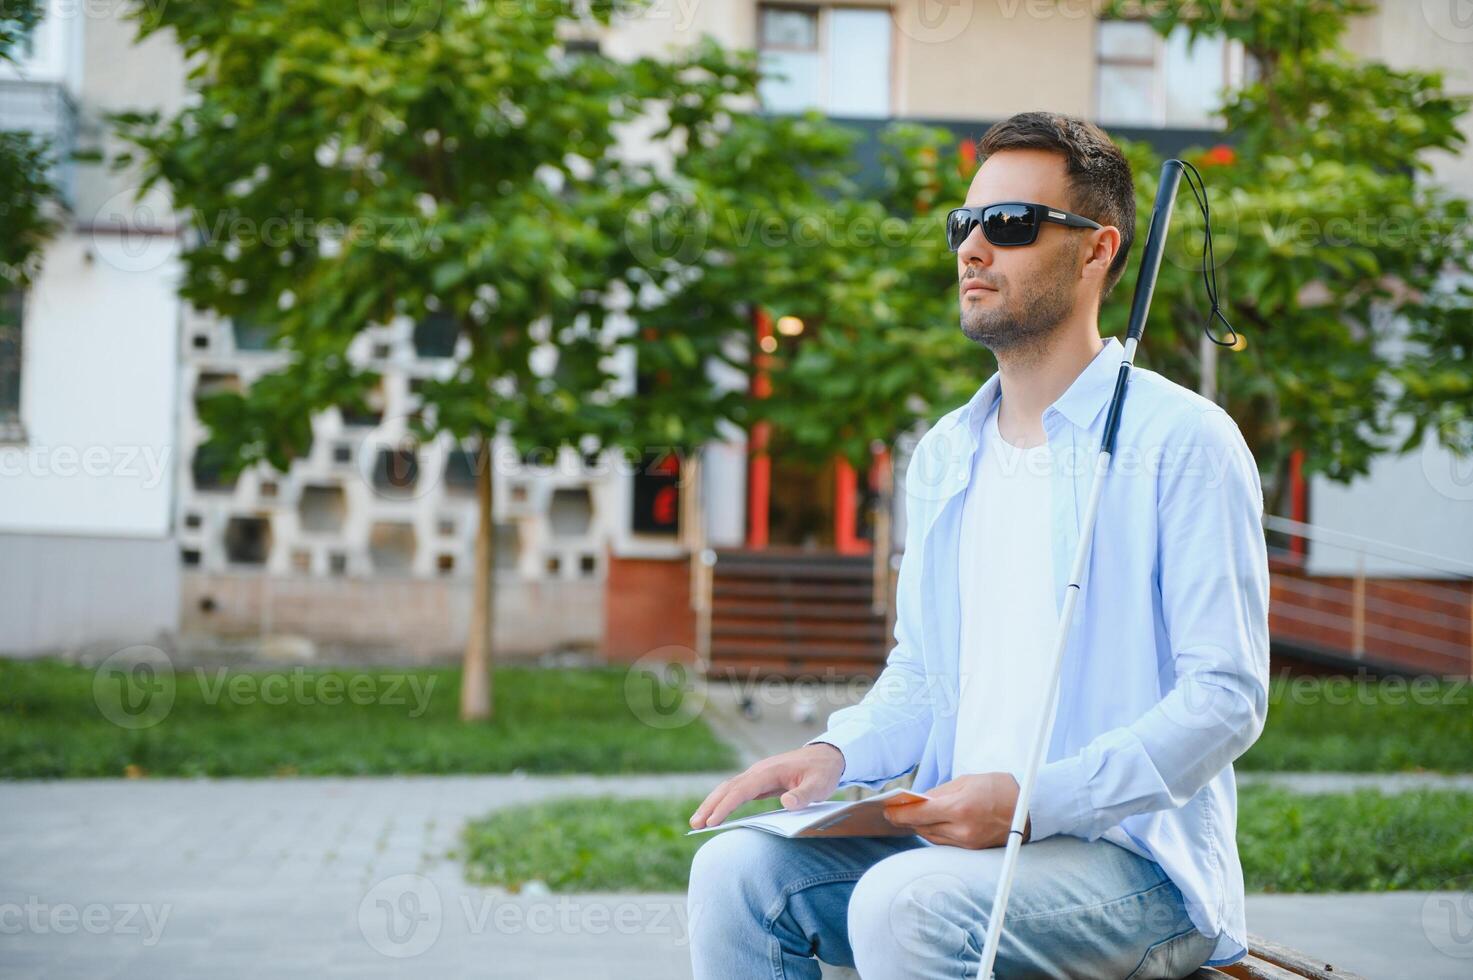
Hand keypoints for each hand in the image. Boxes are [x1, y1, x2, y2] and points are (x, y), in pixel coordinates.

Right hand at [689, 743, 845, 828]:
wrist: (826, 756)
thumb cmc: (823, 772)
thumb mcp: (820, 785)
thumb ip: (804, 795)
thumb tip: (787, 803)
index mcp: (770, 771)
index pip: (742, 790)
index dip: (726, 805)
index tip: (713, 821)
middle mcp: (759, 771)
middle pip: (728, 788)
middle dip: (710, 806)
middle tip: (694, 825)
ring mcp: (758, 775)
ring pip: (729, 788)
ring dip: (712, 804)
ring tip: (697, 822)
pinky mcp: (760, 781)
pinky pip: (737, 792)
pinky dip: (723, 802)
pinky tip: (716, 814)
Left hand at [881, 773, 1030, 848]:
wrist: (1031, 808)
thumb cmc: (999, 788)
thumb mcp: (967, 781)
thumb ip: (940, 792)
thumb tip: (919, 800)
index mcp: (960, 808)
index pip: (919, 814)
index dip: (899, 813)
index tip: (887, 810)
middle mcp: (962, 830)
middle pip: (922, 828)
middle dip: (907, 820)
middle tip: (894, 811)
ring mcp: (968, 842)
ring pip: (932, 837)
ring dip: (920, 827)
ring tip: (909, 817)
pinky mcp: (973, 849)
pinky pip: (946, 842)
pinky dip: (935, 833)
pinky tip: (930, 824)